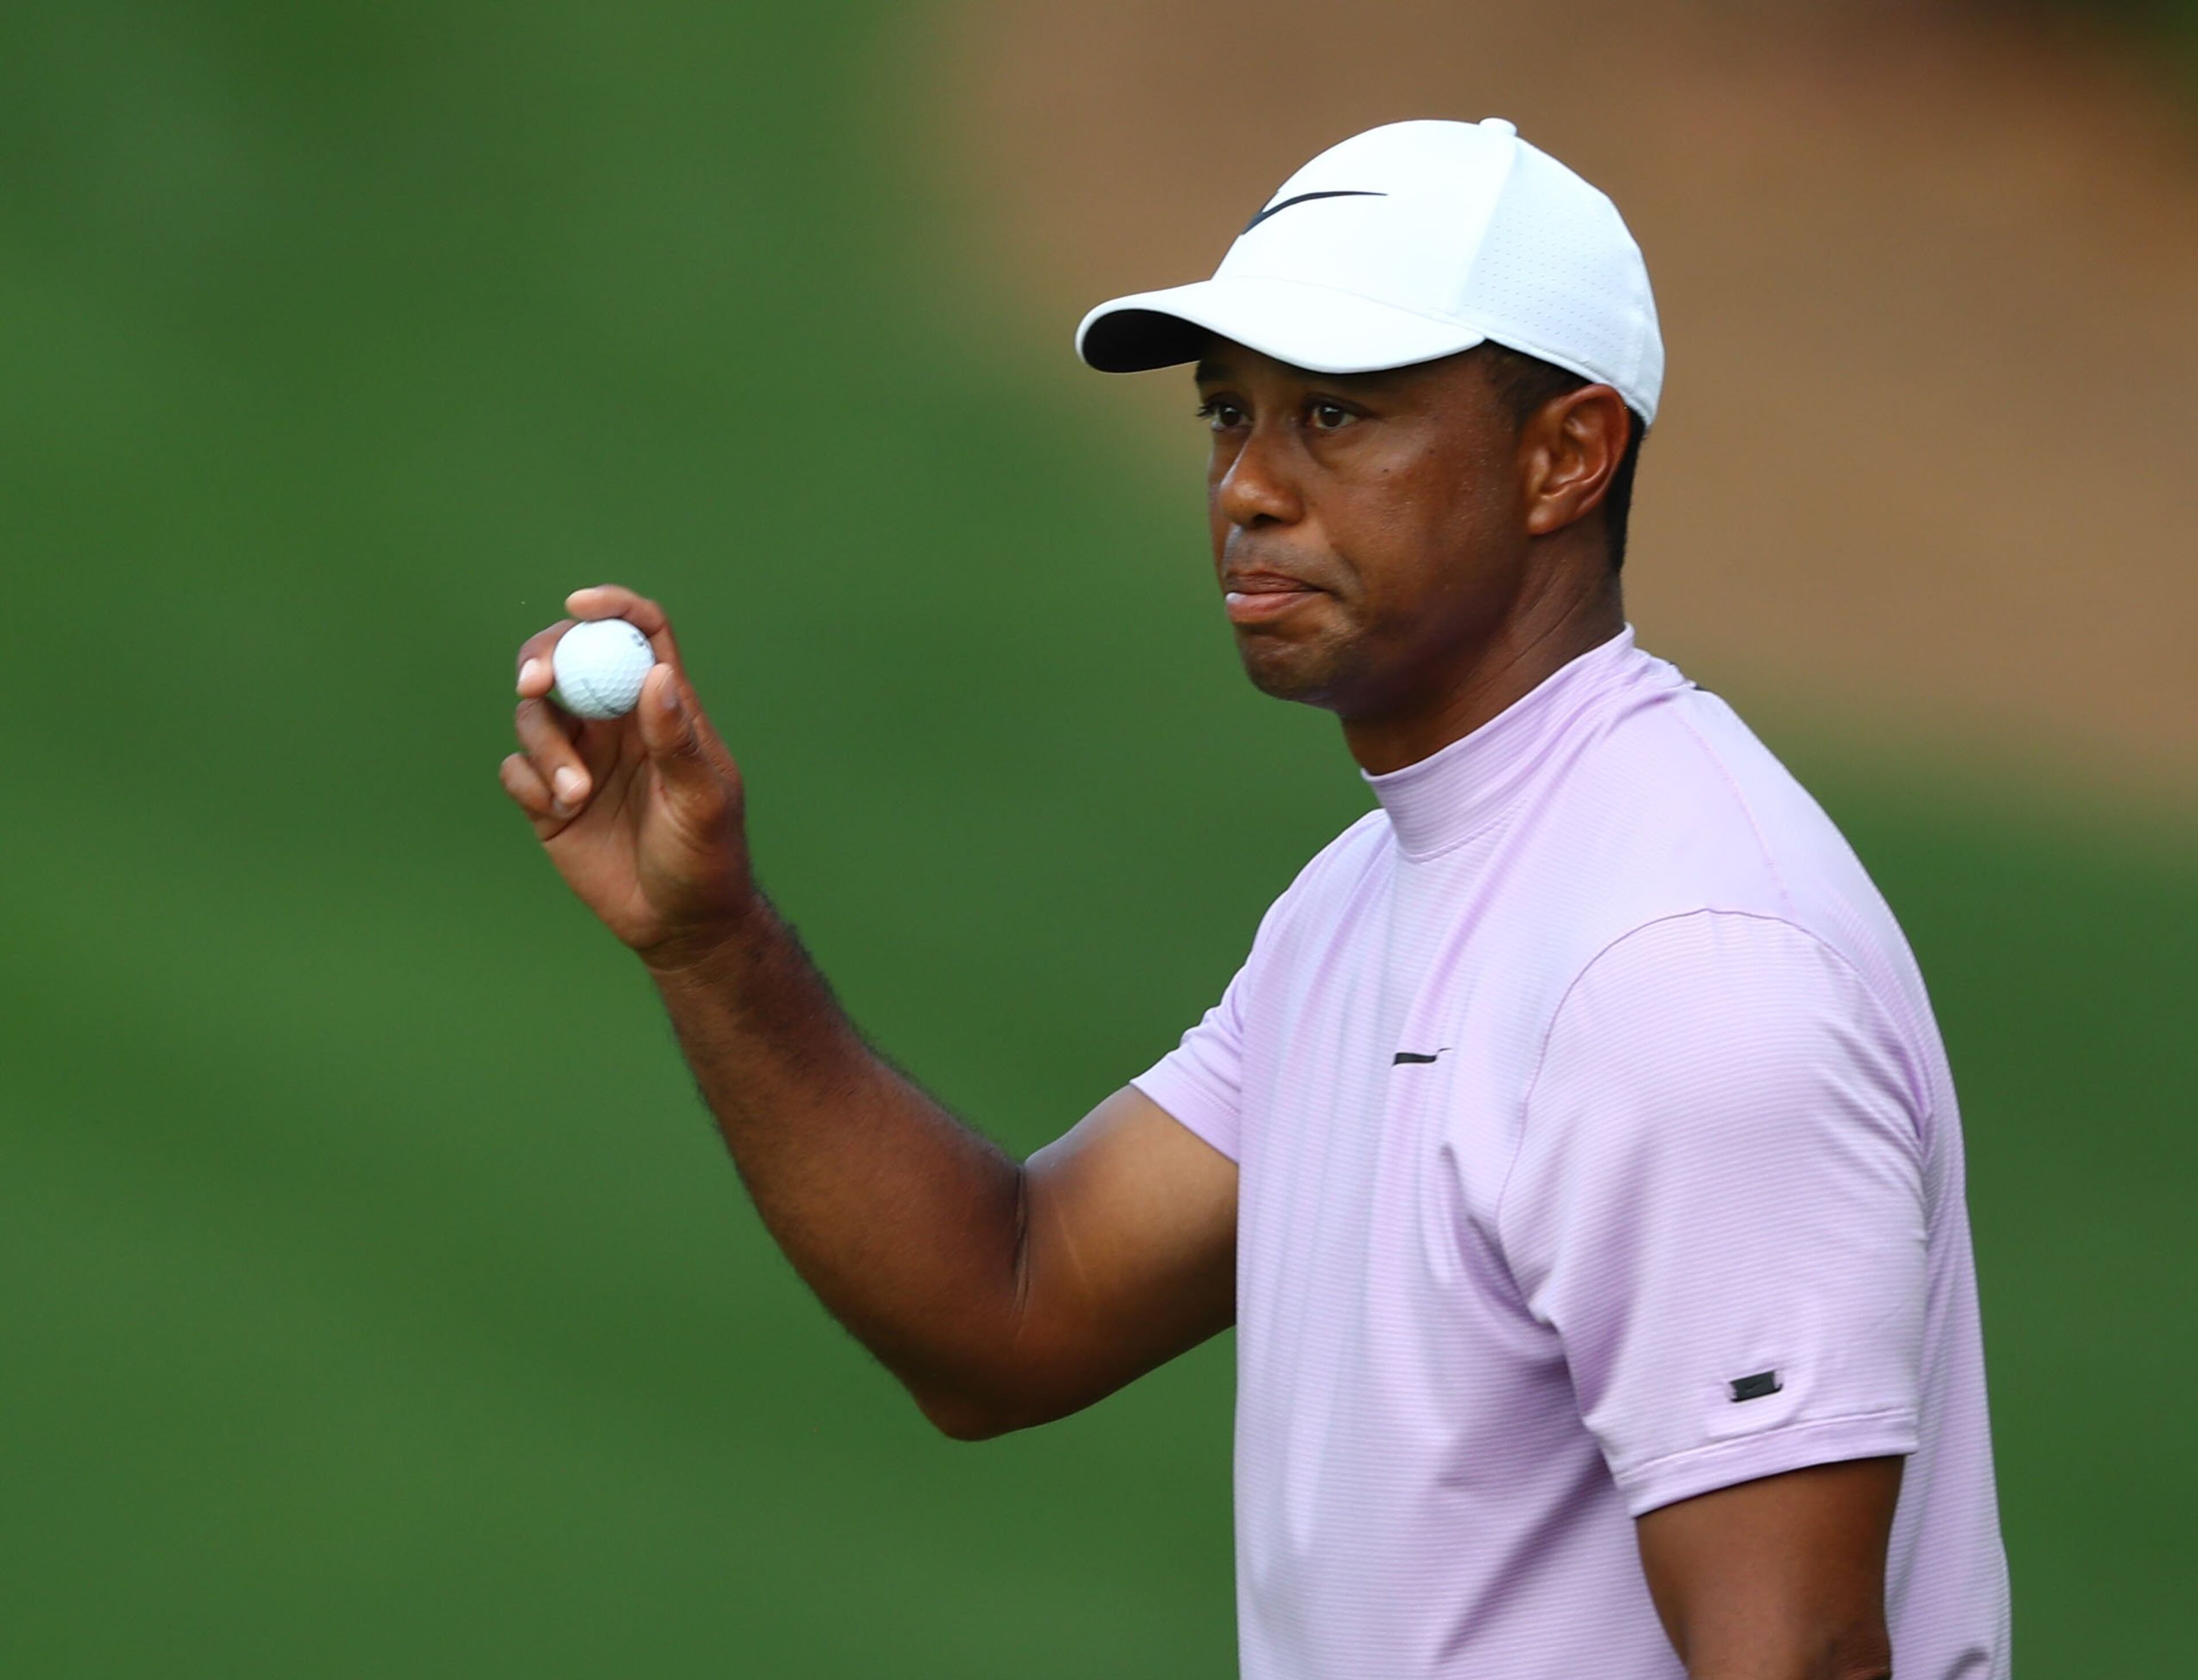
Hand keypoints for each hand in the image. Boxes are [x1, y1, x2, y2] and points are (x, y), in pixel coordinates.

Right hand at [500, 586, 752, 961]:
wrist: (680, 921)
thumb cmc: (707, 856)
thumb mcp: (703, 799)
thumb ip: (677, 739)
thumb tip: (656, 675)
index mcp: (661, 706)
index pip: (638, 634)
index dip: (611, 608)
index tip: (580, 605)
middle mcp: (616, 722)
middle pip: (568, 659)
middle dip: (544, 659)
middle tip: (535, 681)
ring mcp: (580, 757)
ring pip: (535, 715)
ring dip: (544, 746)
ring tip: (575, 793)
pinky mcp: (549, 798)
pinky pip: (517, 770)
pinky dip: (530, 783)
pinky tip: (561, 813)